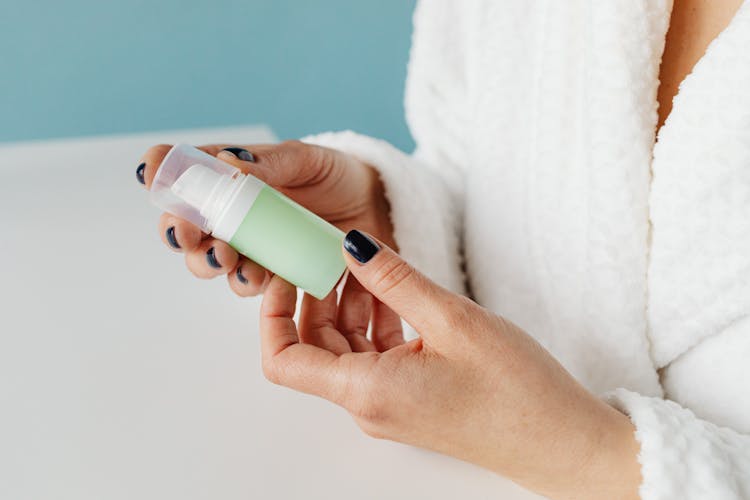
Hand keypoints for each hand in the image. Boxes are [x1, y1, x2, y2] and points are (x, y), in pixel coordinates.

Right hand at [137, 141, 395, 338]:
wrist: (373, 208)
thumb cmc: (335, 175)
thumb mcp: (306, 160)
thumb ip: (271, 163)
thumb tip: (231, 165)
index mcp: (229, 176)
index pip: (181, 174)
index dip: (159, 175)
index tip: (151, 176)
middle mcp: (230, 214)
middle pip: (185, 227)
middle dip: (180, 232)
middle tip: (190, 232)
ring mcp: (248, 247)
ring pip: (210, 262)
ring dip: (209, 262)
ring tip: (227, 258)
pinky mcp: (271, 275)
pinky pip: (248, 284)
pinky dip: (246, 283)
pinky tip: (258, 278)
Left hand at [260, 230, 641, 499]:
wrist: (562, 443)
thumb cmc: (518, 393)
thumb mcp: (452, 319)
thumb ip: (395, 280)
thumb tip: (352, 246)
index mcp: (367, 392)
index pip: (283, 359)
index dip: (273, 313)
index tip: (288, 272)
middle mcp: (369, 405)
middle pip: (313, 348)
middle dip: (317, 298)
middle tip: (335, 254)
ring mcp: (389, 405)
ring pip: (346, 349)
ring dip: (352, 306)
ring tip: (374, 268)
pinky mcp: (411, 399)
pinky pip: (376, 357)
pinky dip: (378, 322)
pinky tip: (399, 294)